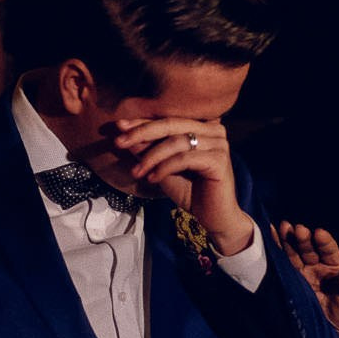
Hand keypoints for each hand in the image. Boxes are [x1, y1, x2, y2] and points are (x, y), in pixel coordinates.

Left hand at [111, 118, 249, 252]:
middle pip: (172, 124)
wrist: (214, 218)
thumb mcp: (163, 168)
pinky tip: (152, 178)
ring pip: (176, 142)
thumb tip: (126, 133)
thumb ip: (149, 150)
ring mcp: (219, 144)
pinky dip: (164, 167)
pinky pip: (184, 158)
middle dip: (142, 133)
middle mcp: (214, 130)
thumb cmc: (191, 192)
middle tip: (119, 142)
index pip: (168, 119)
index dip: (143, 122)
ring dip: (151, 157)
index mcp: (203, 127)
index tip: (119, 126)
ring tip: (136, 172)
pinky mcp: (219, 160)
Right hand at [274, 221, 338, 337]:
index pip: (330, 251)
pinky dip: (277, 251)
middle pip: (309, 249)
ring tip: (282, 227)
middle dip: (303, 239)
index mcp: (335, 268)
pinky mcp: (290, 282)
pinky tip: (271, 238)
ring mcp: (303, 274)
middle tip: (297, 229)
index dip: (325, 242)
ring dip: (288, 240)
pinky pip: (283, 265)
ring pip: (294, 253)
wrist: (331, 335)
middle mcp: (318, 267)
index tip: (319, 233)